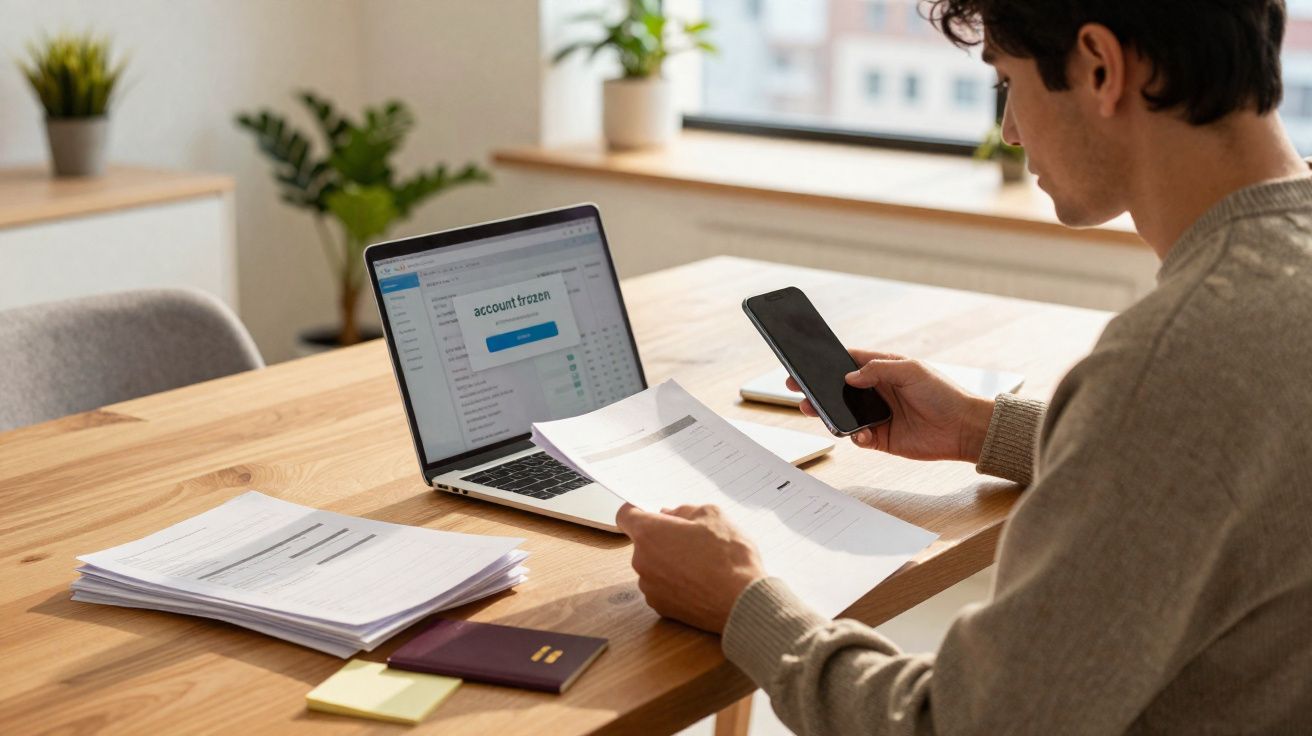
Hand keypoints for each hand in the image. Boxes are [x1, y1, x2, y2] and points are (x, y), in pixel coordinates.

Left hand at [615, 503, 765, 633]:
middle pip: (644, 542)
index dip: (639, 512)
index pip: (626, 515)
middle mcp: (642, 561)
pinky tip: (699, 583)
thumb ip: (684, 510)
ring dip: (669, 562)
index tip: (653, 515)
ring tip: (700, 565)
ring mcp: (649, 587)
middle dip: (663, 538)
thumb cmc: (729, 556)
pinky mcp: (660, 607)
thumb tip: (669, 514)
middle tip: (693, 540)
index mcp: (650, 533)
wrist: (742, 601)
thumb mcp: (712, 515)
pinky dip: (675, 583)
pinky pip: (661, 587)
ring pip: (653, 566)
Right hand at [788, 350, 995, 462]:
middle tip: (798, 389)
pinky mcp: (881, 438)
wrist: (964, 428)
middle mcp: (878, 392)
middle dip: (818, 390)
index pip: (850, 363)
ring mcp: (878, 415)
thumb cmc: (944, 393)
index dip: (828, 363)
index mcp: (884, 370)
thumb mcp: (911, 370)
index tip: (806, 363)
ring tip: (814, 410)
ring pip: (843, 413)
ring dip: (828, 413)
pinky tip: (859, 434)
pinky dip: (853, 436)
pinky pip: (857, 437)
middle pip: (839, 389)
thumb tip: (849, 377)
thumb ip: (878, 370)